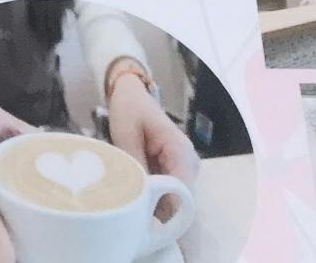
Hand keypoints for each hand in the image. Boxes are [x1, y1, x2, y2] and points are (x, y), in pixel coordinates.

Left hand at [106, 69, 198, 204]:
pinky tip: (137, 200)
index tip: (144, 222)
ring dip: (156, 208)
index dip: (165, 212)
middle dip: (159, 213)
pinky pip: (169, 195)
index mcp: (180, 151)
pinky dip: (154, 200)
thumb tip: (139, 199)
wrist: (131, 94)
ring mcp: (185, 169)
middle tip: (133, 217)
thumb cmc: (129, 109)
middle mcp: (189, 163)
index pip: (182, 193)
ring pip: (175, 202)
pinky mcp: (176, 172)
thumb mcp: (126, 135)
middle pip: (181, 202)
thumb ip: (136, 167)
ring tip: (132, 209)